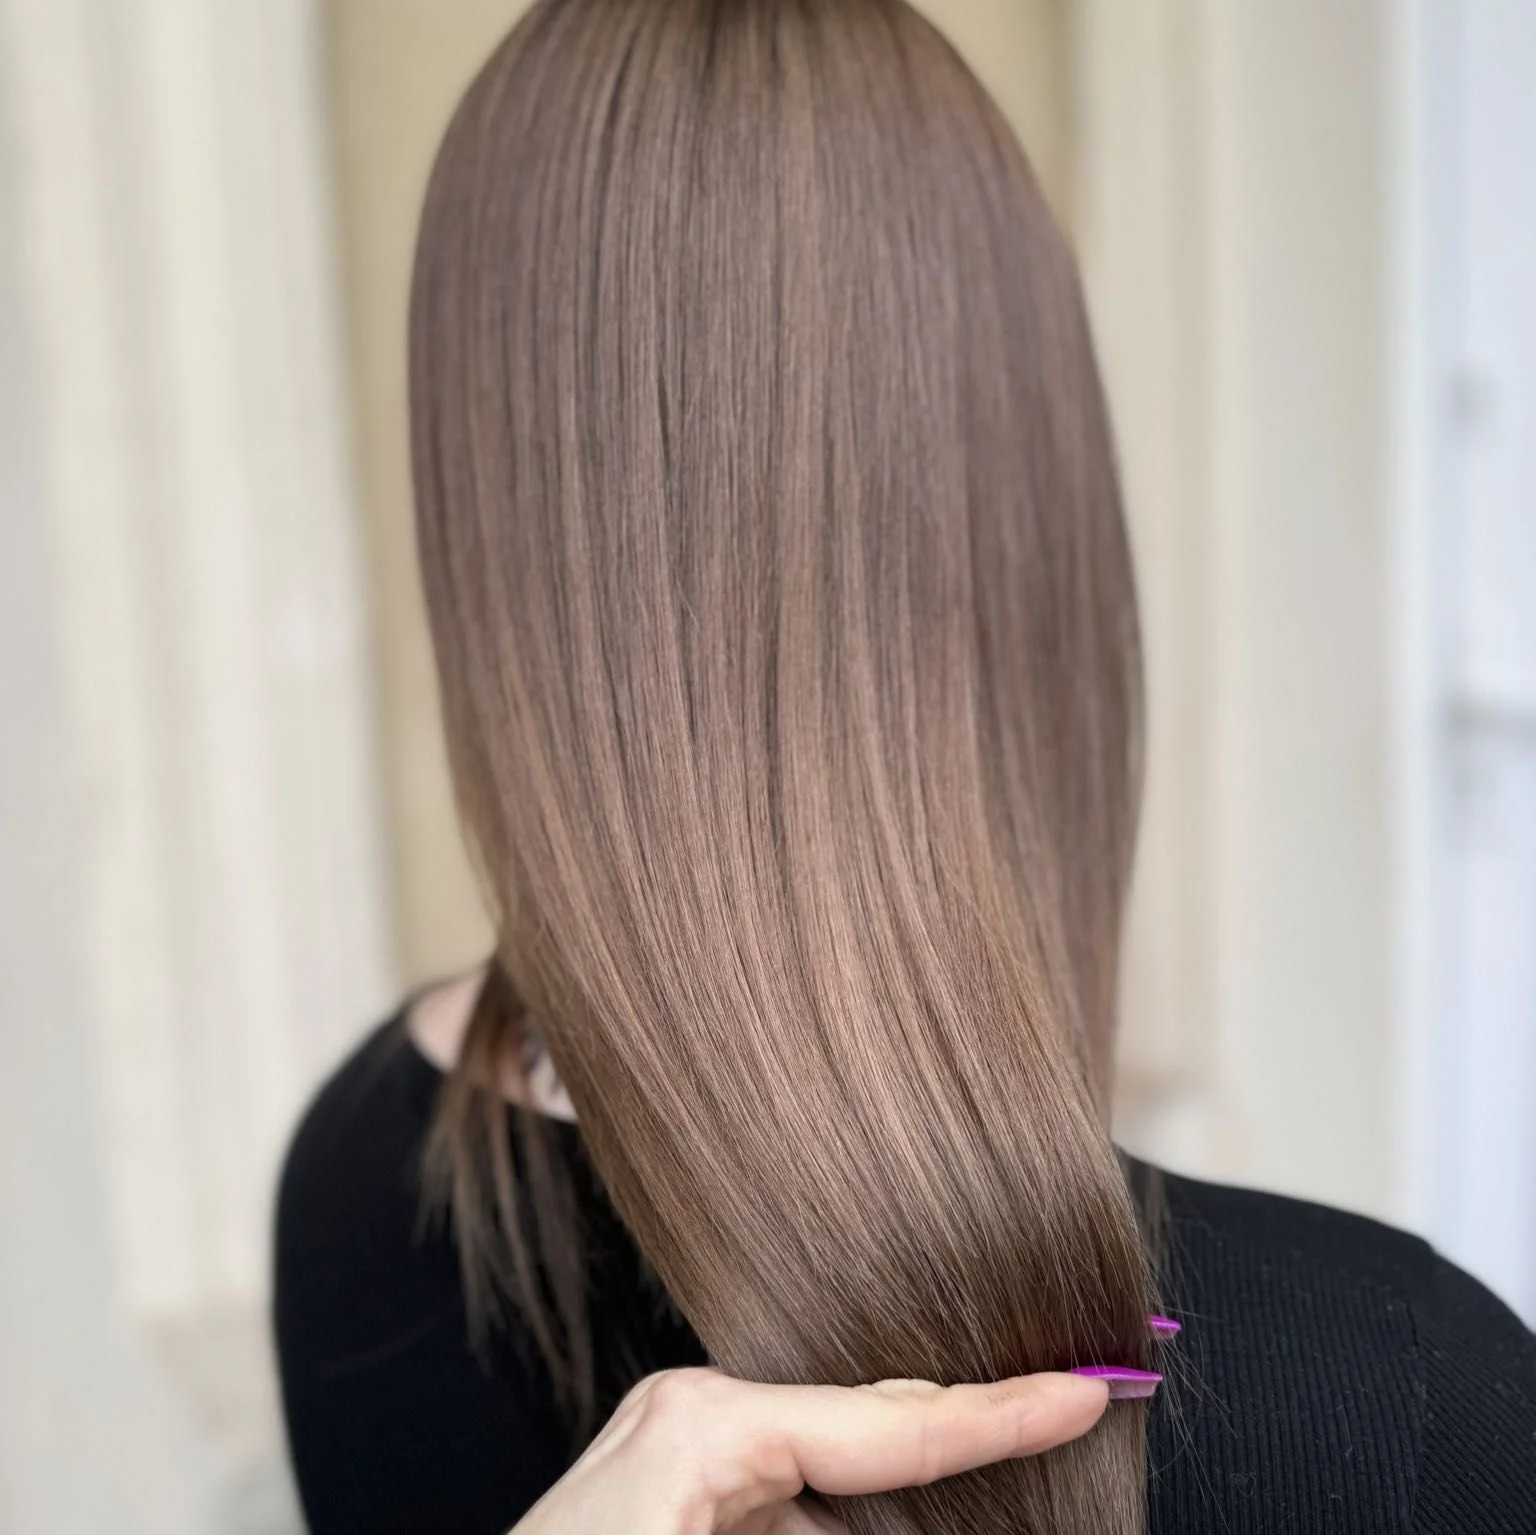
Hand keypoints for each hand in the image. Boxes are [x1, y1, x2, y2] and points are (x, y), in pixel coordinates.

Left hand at [510, 1365, 1111, 1533]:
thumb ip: (854, 1523)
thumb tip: (950, 1508)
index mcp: (711, 1425)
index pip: (893, 1419)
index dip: (1003, 1411)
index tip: (1089, 1389)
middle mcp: (695, 1410)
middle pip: (869, 1428)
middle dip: (962, 1445)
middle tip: (1063, 1422)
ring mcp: (678, 1440)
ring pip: (830, 1466)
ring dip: (895, 1501)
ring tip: (989, 1449)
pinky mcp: (671, 1478)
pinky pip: (785, 1490)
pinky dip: (834, 1514)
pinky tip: (893, 1512)